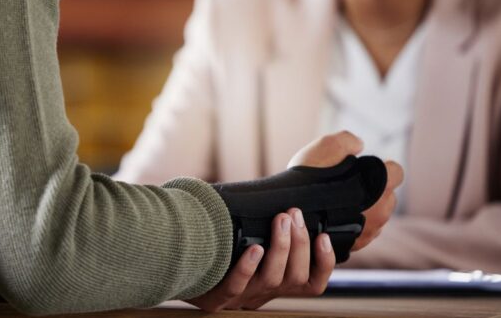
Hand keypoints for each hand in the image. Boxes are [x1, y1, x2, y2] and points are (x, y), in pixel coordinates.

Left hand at [186, 212, 334, 311]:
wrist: (176, 268)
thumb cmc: (219, 249)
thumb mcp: (249, 241)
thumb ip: (270, 228)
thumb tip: (293, 200)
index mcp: (275, 284)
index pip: (312, 284)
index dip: (324, 263)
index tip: (323, 236)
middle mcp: (262, 294)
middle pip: (295, 279)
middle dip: (300, 244)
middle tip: (294, 215)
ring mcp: (239, 299)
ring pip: (271, 281)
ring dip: (280, 248)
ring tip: (281, 220)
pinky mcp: (214, 300)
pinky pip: (235, 287)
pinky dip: (247, 268)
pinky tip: (254, 248)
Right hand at [288, 130, 403, 250]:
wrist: (286, 215)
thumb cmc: (307, 181)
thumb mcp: (327, 145)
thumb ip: (349, 140)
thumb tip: (358, 144)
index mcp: (381, 186)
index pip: (396, 172)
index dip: (382, 167)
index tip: (364, 167)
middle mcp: (381, 212)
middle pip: (387, 197)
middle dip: (374, 192)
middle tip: (347, 186)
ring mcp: (369, 233)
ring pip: (375, 218)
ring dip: (364, 211)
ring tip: (337, 204)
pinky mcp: (354, 246)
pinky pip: (360, 233)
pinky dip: (351, 226)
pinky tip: (333, 219)